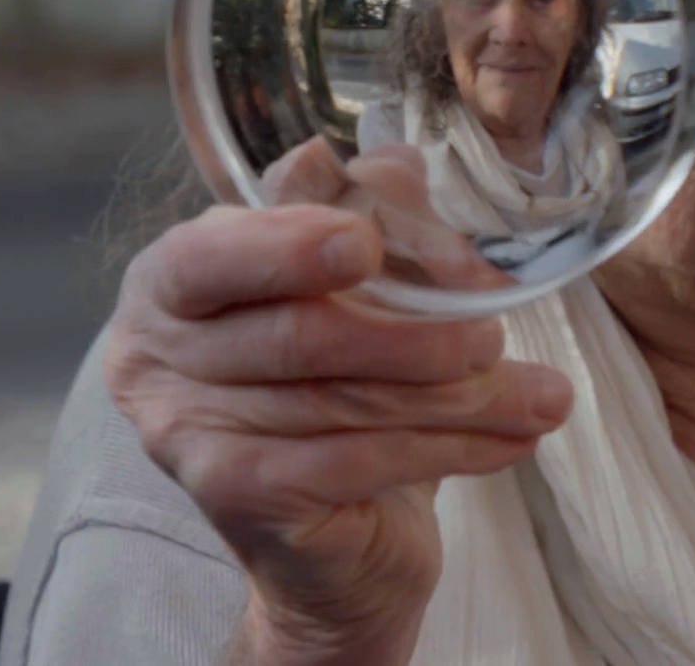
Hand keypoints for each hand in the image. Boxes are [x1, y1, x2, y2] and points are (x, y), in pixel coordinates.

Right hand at [102, 139, 573, 664]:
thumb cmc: (334, 387)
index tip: (365, 246)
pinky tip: (511, 440)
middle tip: (496, 334)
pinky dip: (446, 448)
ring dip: (457, 398)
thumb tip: (398, 160)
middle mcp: (155, 353)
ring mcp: (183, 433)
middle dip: (417, 335)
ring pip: (343, 400)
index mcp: (171, 278)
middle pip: (300, 333)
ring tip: (539, 396)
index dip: (288, 247)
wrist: (331, 534)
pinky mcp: (234, 497)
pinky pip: (354, 460)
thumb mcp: (352, 287)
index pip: (215, 253)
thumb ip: (364, 213)